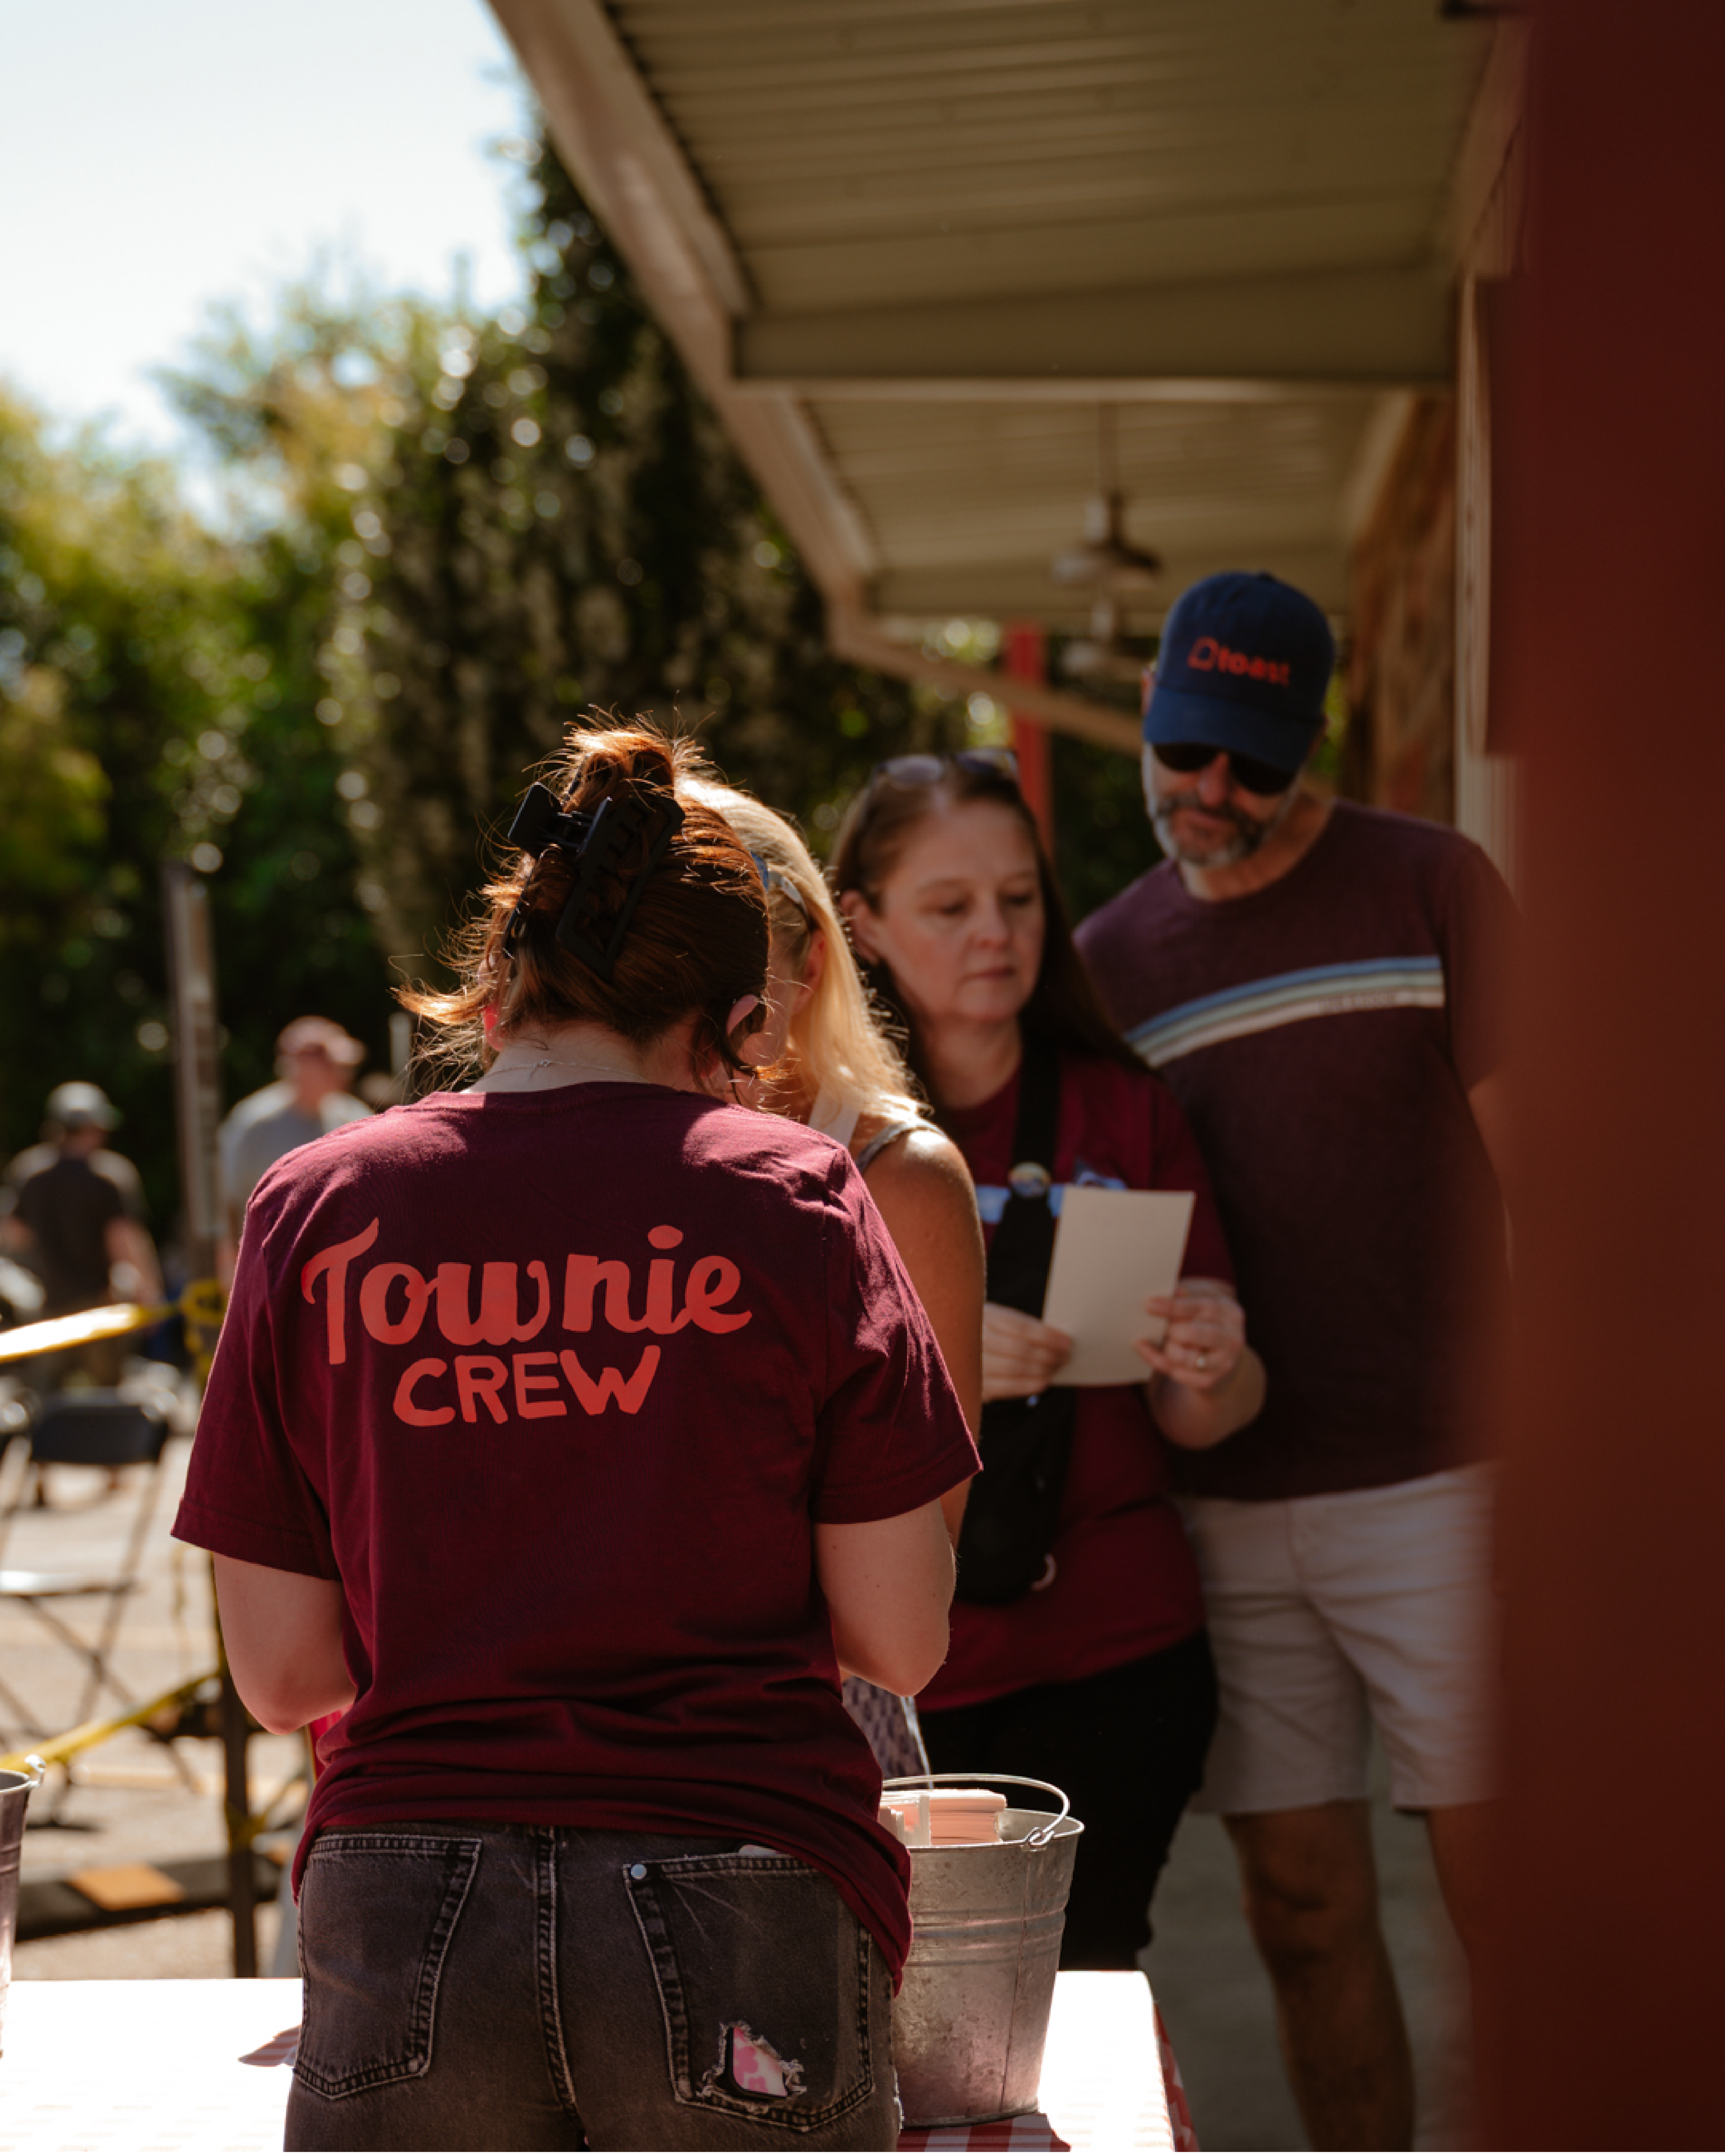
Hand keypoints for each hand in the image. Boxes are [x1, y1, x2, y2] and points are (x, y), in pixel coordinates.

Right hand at [981, 1301, 1072, 1402]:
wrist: (951, 1350)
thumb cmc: (982, 1330)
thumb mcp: (995, 1318)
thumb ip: (1020, 1326)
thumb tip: (1056, 1339)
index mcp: (982, 1316)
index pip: (1021, 1327)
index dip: (1047, 1336)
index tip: (1067, 1342)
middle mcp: (974, 1339)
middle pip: (1021, 1349)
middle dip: (1049, 1354)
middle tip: (1065, 1357)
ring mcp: (972, 1363)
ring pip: (1016, 1369)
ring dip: (1042, 1370)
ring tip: (1056, 1368)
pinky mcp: (975, 1385)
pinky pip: (1008, 1387)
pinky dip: (1030, 1385)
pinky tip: (1043, 1382)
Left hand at [1137, 1275, 1246, 1393]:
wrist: (1220, 1357)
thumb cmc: (1204, 1322)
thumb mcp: (1201, 1304)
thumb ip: (1187, 1296)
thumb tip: (1171, 1289)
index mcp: (1230, 1313)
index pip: (1200, 1306)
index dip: (1173, 1306)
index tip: (1149, 1304)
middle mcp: (1231, 1339)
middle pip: (1193, 1333)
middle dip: (1171, 1329)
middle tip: (1161, 1326)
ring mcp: (1223, 1363)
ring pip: (1185, 1357)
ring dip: (1168, 1347)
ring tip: (1166, 1340)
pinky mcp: (1209, 1381)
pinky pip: (1176, 1372)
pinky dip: (1157, 1360)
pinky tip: (1145, 1349)